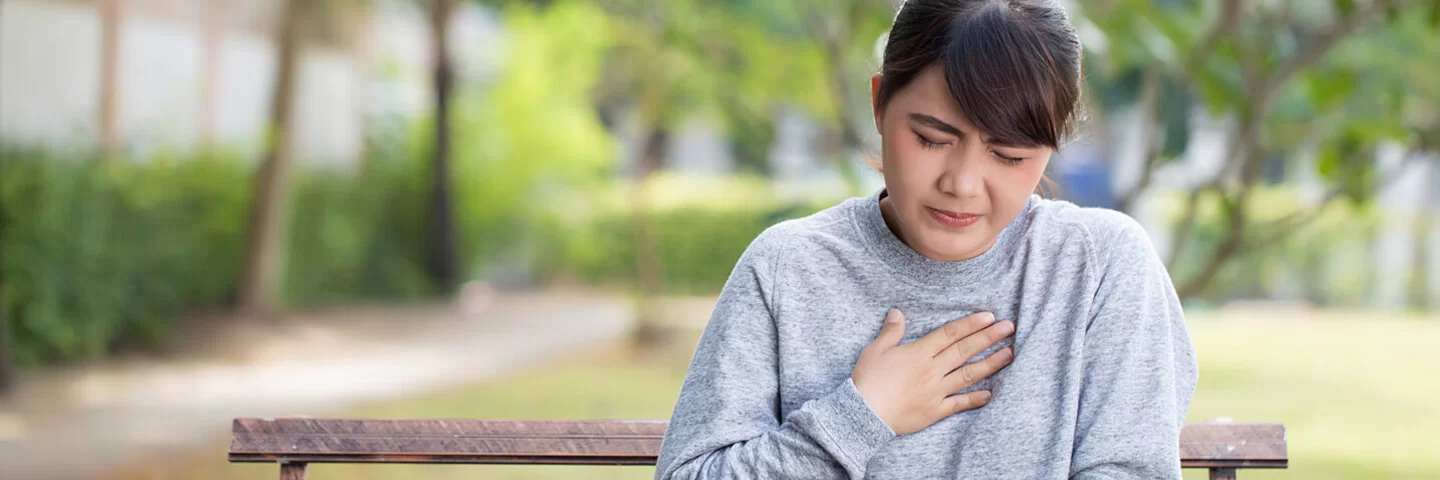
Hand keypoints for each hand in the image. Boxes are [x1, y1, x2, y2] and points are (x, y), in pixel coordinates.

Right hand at [852, 309, 1014, 434]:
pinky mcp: (935, 410)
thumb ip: (891, 331)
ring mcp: (936, 391)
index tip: (989, 316)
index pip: (950, 334)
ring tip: (1009, 354)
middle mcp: (932, 370)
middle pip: (964, 350)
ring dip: (990, 363)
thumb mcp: (874, 350)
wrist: (863, 414)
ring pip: (968, 375)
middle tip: (1009, 327)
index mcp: (918, 353)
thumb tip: (898, 312)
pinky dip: (975, 399)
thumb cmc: (867, 380)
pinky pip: (959, 404)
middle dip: (988, 337)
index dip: (970, 324)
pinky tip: (989, 394)